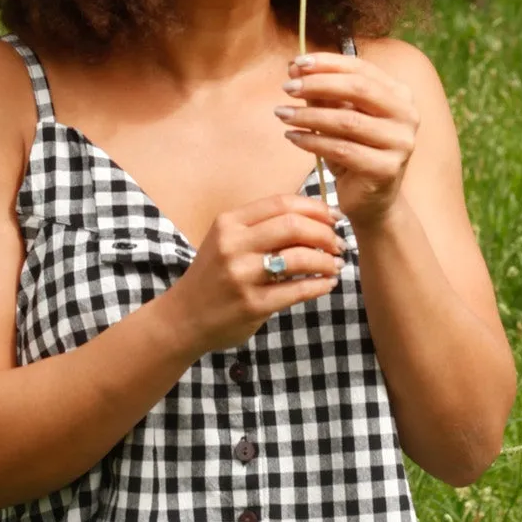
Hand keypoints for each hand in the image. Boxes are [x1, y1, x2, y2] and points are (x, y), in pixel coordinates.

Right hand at [167, 193, 345, 352]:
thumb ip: (261, 228)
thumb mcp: (227, 242)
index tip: (334, 218)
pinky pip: (297, 291)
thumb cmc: (213, 277)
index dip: (315, 208)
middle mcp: (233, 245)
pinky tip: (327, 284)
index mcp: (229, 223)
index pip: (281, 203)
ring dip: (326, 260)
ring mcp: (242, 276)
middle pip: (293, 225)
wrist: (183, 318)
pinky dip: (319, 285)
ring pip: (298, 257)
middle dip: (325, 233)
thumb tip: (313, 218)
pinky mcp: (252, 305)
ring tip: (335, 265)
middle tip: (338, 243)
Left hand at [274, 52, 417, 229]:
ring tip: (282, 113)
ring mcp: (400, 143)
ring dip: (309, 115)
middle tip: (287, 88)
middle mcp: (407, 115)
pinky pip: (342, 150)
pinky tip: (292, 137)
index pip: (361, 69)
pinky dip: (313, 141)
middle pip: (359, 89)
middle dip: (318, 85)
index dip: (328, 63)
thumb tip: (295, 68)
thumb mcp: (338, 117)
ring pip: (348, 121)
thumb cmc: (354, 152)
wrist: (371, 201)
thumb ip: (322, 93)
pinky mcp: (387, 169)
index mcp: (399, 94)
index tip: (296, 64)